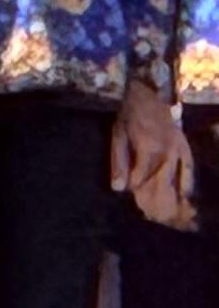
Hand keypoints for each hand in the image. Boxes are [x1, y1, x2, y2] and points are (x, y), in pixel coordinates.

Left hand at [116, 83, 195, 231]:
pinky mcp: (185, 146)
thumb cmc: (129, 115)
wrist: (149, 94)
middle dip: (156, 196)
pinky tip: (187, 196)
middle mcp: (167, 150)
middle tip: (153, 213)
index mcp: (148, 147)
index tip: (132, 195)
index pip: (142, 176)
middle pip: (161, 179)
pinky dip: (188, 182)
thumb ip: (118, 163)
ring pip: (176, 176)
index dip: (136, 187)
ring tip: (171, 212)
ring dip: (173, 194)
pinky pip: (189, 167)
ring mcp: (179, 148)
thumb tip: (118, 189)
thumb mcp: (118, 136)